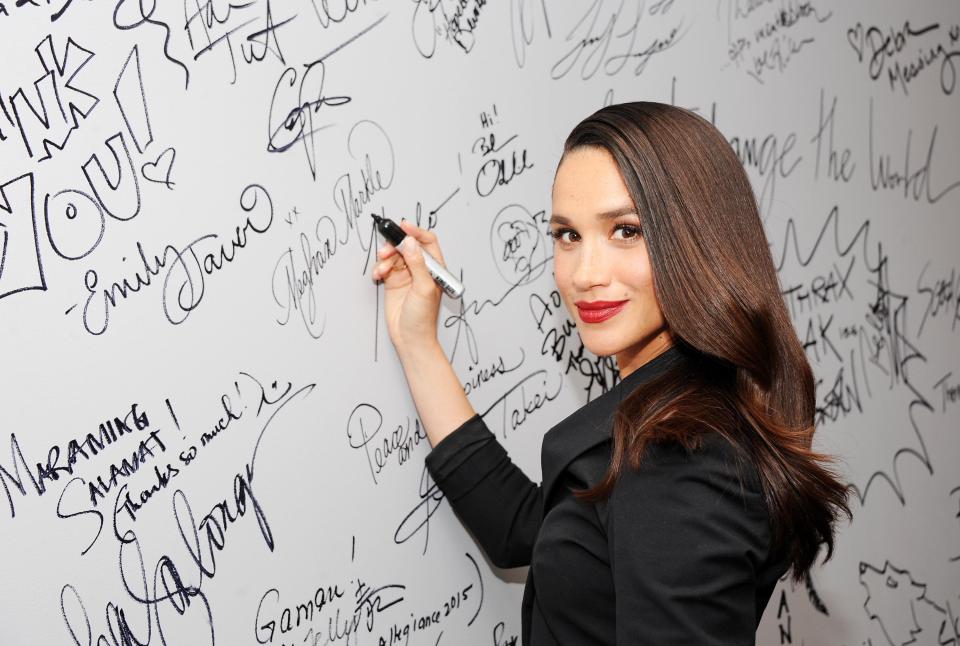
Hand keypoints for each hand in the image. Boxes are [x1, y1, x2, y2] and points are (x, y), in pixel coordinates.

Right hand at [371, 220, 447, 355]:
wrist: (410, 338)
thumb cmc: (423, 318)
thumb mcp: (423, 288)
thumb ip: (417, 263)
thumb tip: (411, 242)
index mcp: (434, 268)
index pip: (427, 242)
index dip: (416, 231)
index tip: (403, 226)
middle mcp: (421, 269)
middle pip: (407, 246)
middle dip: (395, 246)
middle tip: (385, 252)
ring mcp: (406, 275)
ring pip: (394, 256)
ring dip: (385, 258)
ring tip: (381, 269)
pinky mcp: (393, 282)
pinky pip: (385, 267)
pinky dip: (379, 268)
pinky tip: (378, 275)